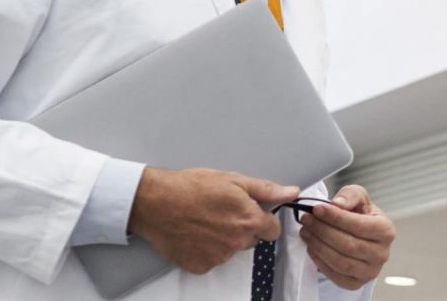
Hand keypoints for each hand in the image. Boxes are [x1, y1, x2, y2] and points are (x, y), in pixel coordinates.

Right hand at [128, 167, 299, 274]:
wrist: (154, 202)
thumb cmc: (191, 187)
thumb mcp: (233, 180)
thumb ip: (266, 190)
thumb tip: (292, 192)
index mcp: (249, 220)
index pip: (273, 230)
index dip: (263, 219)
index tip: (251, 212)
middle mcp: (237, 242)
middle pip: (252, 240)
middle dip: (243, 228)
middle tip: (222, 212)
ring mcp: (218, 257)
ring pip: (231, 250)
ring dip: (224, 239)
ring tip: (204, 221)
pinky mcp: (200, 266)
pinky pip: (212, 260)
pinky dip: (206, 250)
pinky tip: (195, 233)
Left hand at [299, 184, 395, 289]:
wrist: (359, 236)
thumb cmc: (360, 216)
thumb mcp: (358, 198)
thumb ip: (350, 195)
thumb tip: (338, 204)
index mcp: (386, 231)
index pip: (360, 226)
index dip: (336, 217)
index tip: (317, 209)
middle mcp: (382, 254)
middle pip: (349, 245)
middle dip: (323, 231)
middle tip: (307, 220)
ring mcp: (370, 271)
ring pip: (341, 262)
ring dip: (319, 246)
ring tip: (306, 232)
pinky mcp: (356, 283)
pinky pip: (335, 275)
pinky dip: (320, 261)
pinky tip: (311, 247)